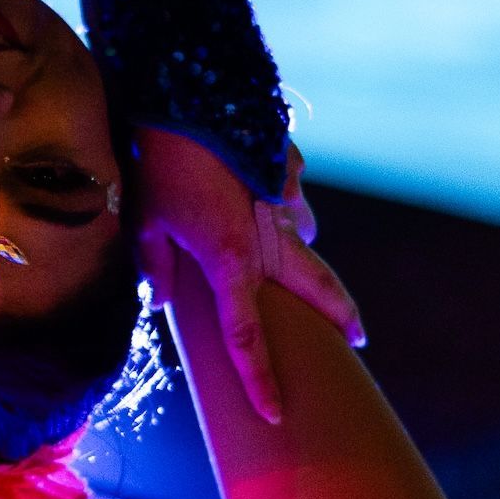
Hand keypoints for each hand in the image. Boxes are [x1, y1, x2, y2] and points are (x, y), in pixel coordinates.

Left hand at [136, 128, 364, 424]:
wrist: (181, 85)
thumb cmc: (152, 158)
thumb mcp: (143, 221)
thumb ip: (158, 267)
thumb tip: (168, 301)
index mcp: (230, 260)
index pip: (246, 337)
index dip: (259, 379)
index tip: (273, 413)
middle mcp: (268, 233)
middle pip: (315, 288)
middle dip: (337, 316)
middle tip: (356, 339)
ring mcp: (284, 195)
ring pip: (304, 235)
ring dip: (302, 250)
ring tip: (297, 259)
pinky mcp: (286, 160)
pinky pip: (292, 194)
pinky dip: (286, 203)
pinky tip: (268, 198)